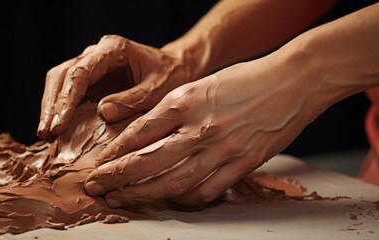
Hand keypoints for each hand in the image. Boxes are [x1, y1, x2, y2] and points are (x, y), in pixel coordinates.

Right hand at [37, 35, 193, 138]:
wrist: (176, 68)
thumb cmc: (170, 75)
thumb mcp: (157, 89)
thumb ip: (133, 99)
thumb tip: (103, 112)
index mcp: (113, 49)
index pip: (80, 71)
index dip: (67, 98)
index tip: (60, 122)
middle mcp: (97, 54)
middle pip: (63, 74)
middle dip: (52, 103)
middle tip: (47, 131)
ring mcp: (92, 65)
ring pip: (60, 81)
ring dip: (51, 106)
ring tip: (45, 133)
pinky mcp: (92, 79)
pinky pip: (69, 90)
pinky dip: (60, 108)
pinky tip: (56, 126)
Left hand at [84, 49, 329, 206]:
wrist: (291, 82)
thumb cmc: (243, 81)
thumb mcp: (199, 86)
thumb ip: (172, 112)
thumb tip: (142, 137)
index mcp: (186, 102)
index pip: (139, 132)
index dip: (115, 151)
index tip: (101, 162)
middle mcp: (200, 128)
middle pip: (149, 161)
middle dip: (117, 177)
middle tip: (97, 186)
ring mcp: (222, 150)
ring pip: (173, 182)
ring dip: (144, 193)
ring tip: (123, 198)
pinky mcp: (242, 165)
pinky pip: (206, 190)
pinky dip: (184, 199)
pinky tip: (170, 199)